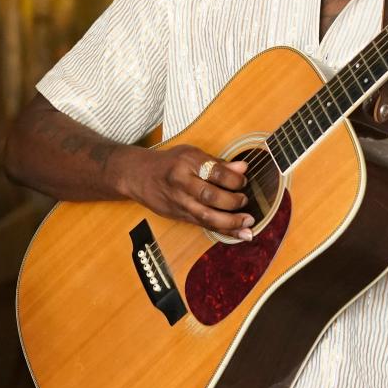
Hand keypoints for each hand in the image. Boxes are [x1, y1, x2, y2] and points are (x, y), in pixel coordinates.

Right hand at [117, 145, 253, 240]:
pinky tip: (239, 234)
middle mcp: (182, 183)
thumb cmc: (170, 162)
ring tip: (248, 223)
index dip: (233, 179)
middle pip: (209, 196)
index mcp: (187, 163)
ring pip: (206, 216)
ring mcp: (180, 202)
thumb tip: (243, 168)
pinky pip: (204, 225)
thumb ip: (217, 163)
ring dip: (230, 222)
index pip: (214, 172)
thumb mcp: (191, 154)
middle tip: (245, 201)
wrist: (139, 176)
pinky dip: (224, 231)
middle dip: (232, 202)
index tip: (243, 180)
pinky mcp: (179, 216)